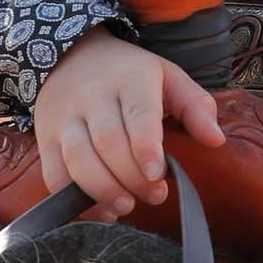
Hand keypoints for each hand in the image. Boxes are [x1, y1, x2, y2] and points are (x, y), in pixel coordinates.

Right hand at [34, 24, 224, 222]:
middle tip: (155, 196)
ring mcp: (65, 117)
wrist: (72, 53)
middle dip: (132, 178)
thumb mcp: (167, 76)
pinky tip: (100, 210)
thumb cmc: (130, 73)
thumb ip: (195, 106)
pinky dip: (74, 199)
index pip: (138, 114)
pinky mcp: (45, 136)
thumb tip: (216, 140)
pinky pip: (54, 174)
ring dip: (103, 191)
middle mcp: (93, 96)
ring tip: (126, 207)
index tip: (158, 174)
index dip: (146, 147)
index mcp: (131, 79)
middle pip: (109, 143)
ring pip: (79, 160)